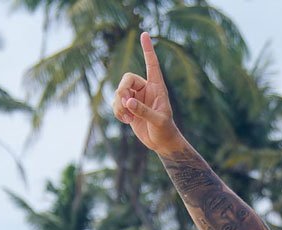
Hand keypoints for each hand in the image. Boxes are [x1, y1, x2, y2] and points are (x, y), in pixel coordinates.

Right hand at [112, 32, 182, 153]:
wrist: (161, 142)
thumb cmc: (165, 130)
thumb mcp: (157, 121)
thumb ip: (143, 111)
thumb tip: (127, 102)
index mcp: (157, 87)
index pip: (152, 64)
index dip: (148, 50)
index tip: (144, 33)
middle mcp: (145, 89)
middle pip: (126, 79)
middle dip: (122, 91)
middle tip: (125, 104)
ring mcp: (136, 97)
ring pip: (119, 92)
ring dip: (118, 105)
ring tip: (126, 118)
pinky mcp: (128, 107)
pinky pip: (116, 103)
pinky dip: (117, 111)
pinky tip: (125, 121)